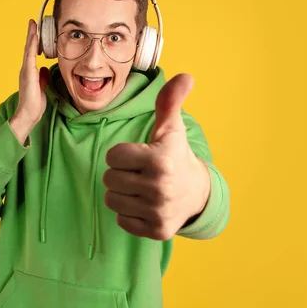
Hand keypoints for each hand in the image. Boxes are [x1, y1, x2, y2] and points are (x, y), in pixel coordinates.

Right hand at [9, 19, 49, 143]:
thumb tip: (45, 69)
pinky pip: (30, 57)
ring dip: (31, 37)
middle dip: (31, 34)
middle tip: (33, 22)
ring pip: (28, 50)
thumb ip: (42, 77)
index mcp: (30, 72)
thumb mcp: (42, 87)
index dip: (34, 41)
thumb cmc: (34, 104)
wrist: (28, 114)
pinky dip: (32, 46)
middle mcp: (26, 69)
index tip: (36, 30)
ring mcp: (26, 71)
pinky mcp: (28, 74)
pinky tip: (34, 38)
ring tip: (33, 25)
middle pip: (28, 48)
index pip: (32, 53)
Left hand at [103, 74, 210, 239]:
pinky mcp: (156, 231)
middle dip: (120, 174)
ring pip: (112, 200)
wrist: (197, 193)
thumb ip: (169, 101)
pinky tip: (144, 204)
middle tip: (139, 172)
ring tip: (140, 188)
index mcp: (160, 160)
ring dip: (121, 193)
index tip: (137, 155)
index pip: (112, 157)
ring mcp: (158, 211)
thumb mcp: (171, 128)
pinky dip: (128, 213)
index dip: (121, 154)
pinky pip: (121, 220)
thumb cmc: (175, 155)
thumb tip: (185, 76)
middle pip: (109, 179)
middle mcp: (160, 187)